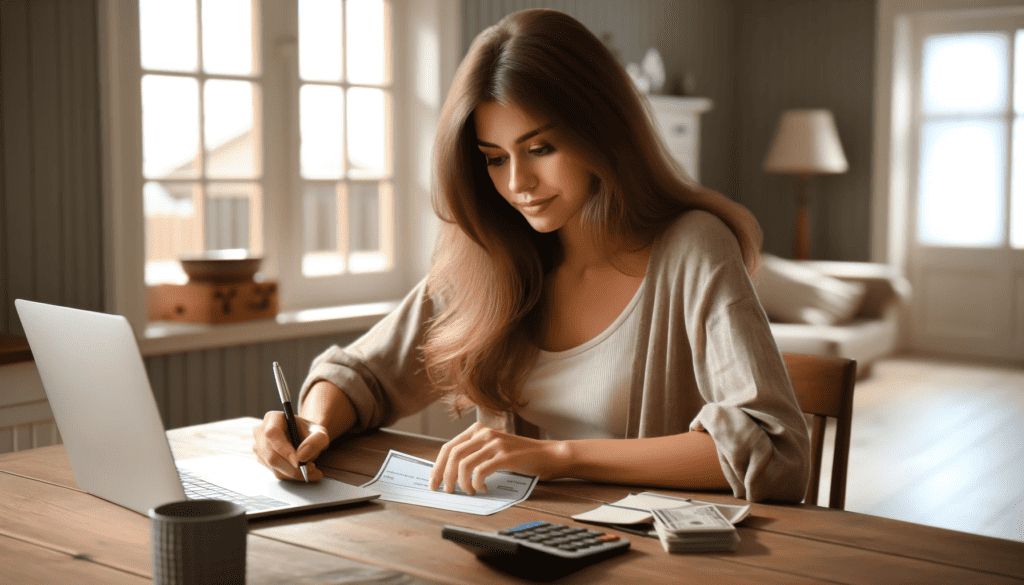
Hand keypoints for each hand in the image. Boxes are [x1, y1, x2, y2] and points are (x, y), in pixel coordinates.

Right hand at [252, 411, 329, 481]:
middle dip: (293, 467)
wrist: (304, 438)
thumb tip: (301, 457)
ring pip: (274, 467)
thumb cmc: (310, 433)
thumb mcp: (320, 432)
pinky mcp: (262, 460)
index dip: (284, 449)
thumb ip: (315, 441)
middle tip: (312, 470)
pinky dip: (291, 475)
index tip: (299, 462)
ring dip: (294, 473)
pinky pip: (275, 472)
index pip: (273, 434)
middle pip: (271, 455)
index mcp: (273, 418)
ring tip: (313, 471)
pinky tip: (304, 472)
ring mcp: (259, 447)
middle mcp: (261, 432)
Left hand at [428, 422, 566, 494]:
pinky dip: (477, 484)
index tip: (433, 482)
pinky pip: (480, 472)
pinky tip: (483, 489)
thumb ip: (473, 453)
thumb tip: (449, 473)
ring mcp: (494, 443)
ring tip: (469, 491)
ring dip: (462, 483)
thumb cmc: (519, 456)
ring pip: (464, 465)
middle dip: (445, 476)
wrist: (547, 455)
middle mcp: (484, 433)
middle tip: (447, 491)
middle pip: (453, 455)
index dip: (438, 467)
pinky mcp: (504, 456)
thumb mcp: (492, 448)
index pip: (448, 447)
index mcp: (477, 430)